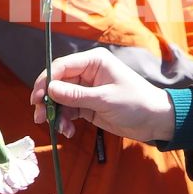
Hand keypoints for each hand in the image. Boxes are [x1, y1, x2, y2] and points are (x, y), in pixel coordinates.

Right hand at [30, 47, 176, 143]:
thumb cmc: (136, 103)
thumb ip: (76, 95)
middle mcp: (88, 73)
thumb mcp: (104, 100)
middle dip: (48, 101)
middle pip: (58, 83)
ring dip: (56, 114)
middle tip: (40, 117)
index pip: (62, 66)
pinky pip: (69, 110)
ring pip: (61, 99)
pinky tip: (69, 131)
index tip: (36, 98)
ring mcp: (87, 90)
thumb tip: (49, 89)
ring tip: (58, 129)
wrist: (155, 120)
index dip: (46, 80)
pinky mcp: (88, 105)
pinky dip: (65, 121)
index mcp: (94, 62)